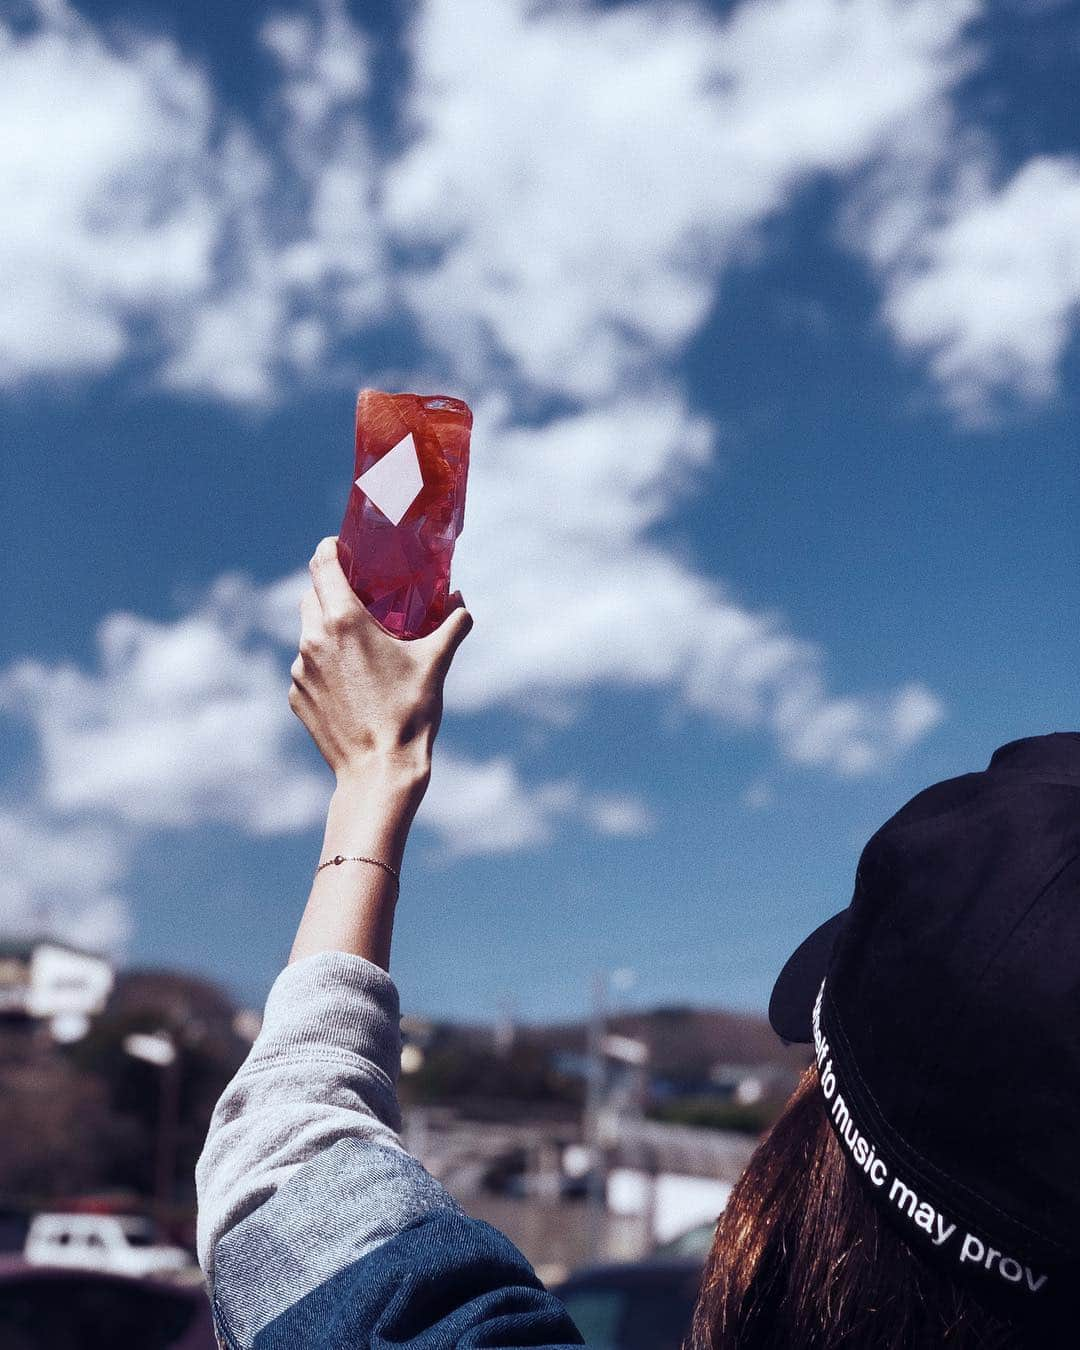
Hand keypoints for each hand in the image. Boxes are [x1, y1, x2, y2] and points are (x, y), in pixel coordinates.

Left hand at [288, 536, 473, 784]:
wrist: (379, 773)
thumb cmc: (409, 713)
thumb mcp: (436, 663)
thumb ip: (451, 625)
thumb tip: (461, 604)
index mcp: (343, 622)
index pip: (321, 564)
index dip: (330, 549)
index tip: (343, 548)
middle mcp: (312, 641)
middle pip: (312, 596)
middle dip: (332, 590)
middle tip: (360, 596)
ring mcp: (299, 671)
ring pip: (309, 634)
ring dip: (329, 631)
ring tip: (361, 646)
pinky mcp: (296, 698)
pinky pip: (307, 669)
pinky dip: (325, 666)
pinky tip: (353, 683)